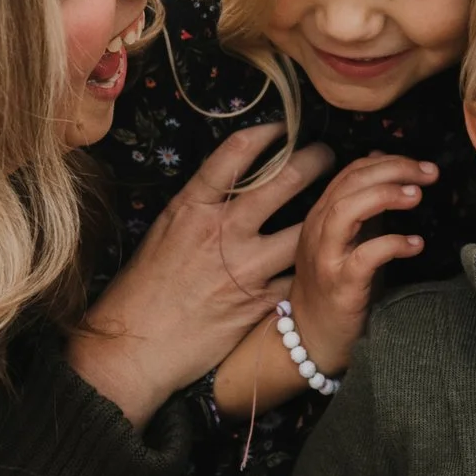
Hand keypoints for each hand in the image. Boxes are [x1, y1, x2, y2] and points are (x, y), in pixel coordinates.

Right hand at [70, 124, 332, 425]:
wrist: (136, 348)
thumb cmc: (142, 291)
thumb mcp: (163, 234)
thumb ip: (198, 208)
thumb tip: (227, 185)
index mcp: (192, 208)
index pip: (237, 153)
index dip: (267, 133)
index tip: (283, 127)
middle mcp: (223, 231)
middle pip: (285, 180)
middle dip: (315, 160)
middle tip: (326, 155)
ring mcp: (246, 267)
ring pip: (305, 227)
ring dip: (327, 213)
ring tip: (339, 204)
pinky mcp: (262, 301)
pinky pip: (300, 275)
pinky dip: (313, 265)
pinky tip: (325, 256)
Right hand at [284, 153, 437, 371]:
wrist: (311, 339)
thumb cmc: (338, 289)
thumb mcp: (351, 242)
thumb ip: (366, 210)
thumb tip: (389, 172)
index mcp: (321, 216)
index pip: (351, 173)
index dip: (387, 162)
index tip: (421, 166)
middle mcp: (318, 231)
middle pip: (350, 183)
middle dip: (393, 170)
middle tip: (430, 173)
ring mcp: (326, 257)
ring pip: (347, 210)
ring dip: (385, 196)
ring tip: (417, 196)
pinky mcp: (340, 285)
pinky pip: (365, 256)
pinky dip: (392, 244)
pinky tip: (416, 245)